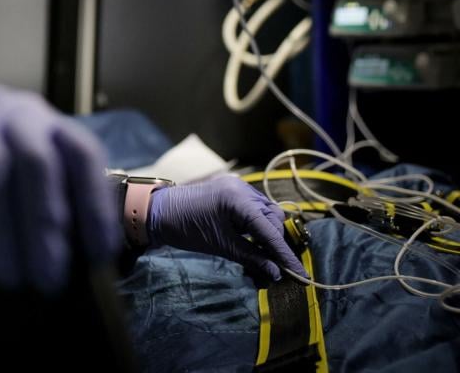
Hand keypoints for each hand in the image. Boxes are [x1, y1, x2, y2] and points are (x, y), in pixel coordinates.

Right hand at [0, 80, 120, 293]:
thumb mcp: (23, 157)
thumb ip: (53, 193)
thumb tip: (91, 259)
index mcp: (45, 123)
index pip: (82, 153)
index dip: (94, 202)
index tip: (97, 254)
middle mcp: (11, 113)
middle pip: (36, 163)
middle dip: (45, 225)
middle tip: (48, 281)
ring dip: (2, 226)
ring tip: (8, 276)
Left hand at [147, 175, 308, 280]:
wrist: (158, 211)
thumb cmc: (186, 228)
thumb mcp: (221, 245)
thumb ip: (251, 257)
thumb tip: (276, 273)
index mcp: (238, 199)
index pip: (270, 230)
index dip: (285, 254)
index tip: (300, 274)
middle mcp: (242, 188)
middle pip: (272, 220)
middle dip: (275, 244)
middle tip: (274, 268)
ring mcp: (238, 185)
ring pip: (266, 213)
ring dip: (267, 234)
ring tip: (264, 256)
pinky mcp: (232, 188)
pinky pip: (254, 207)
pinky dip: (256, 224)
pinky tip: (253, 240)